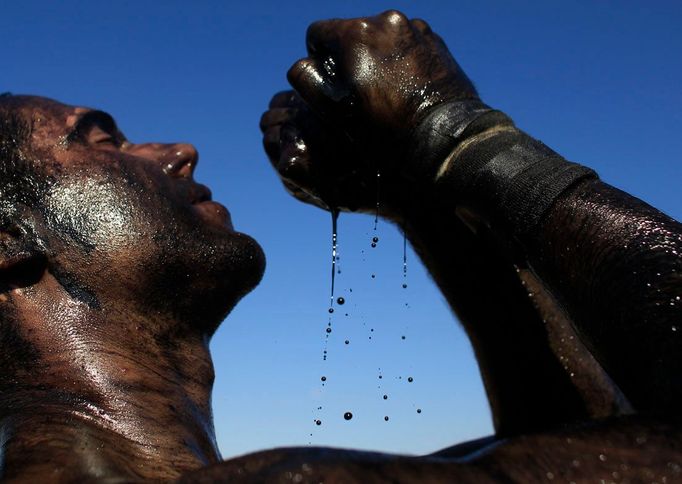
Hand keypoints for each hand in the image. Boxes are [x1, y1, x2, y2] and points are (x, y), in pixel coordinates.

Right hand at [262, 10, 479, 216]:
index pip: (318, 34)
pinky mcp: (435, 41)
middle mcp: (387, 20)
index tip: (333, 86)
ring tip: (388, 94)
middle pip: (351, 34)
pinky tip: (408, 90)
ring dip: (377, 60)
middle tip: (362, 95)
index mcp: (356, 33)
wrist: (445, 141)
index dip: (319, 62)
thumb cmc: (388, 132)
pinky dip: (401, 62)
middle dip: (350, 60)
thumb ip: (308, 82)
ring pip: (380, 39)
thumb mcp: (337, 114)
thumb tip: (305, 64)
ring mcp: (416, 28)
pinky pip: (406, 45)